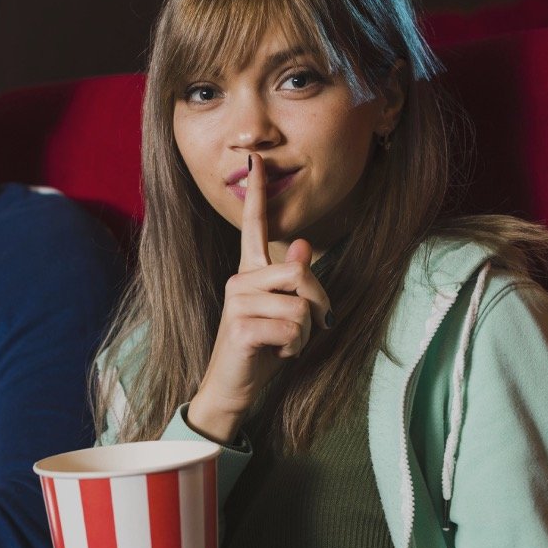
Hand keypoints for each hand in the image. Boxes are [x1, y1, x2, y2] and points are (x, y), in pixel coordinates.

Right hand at [188, 153, 330, 442]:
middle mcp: (240, 280)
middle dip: (318, 306)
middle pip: (301, 273)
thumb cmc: (261, 350)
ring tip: (283, 343)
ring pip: (301, 305)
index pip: (255, 227)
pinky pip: (293, 329)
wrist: (230, 387)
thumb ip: (292, 281)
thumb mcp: (283, 314)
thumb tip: (303, 246)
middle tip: (305, 329)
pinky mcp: (240, 325)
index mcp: (249, 273)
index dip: (258, 193)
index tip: (258, 160)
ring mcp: (237, 301)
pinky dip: (294, 348)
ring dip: (305, 333)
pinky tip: (274, 353)